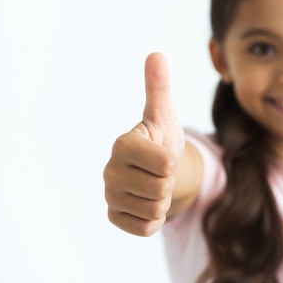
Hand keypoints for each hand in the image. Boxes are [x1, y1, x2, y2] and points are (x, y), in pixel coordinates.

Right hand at [104, 53, 184, 235]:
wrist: (157, 168)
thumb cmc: (160, 138)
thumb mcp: (164, 115)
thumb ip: (159, 88)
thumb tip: (156, 54)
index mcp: (123, 144)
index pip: (166, 165)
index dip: (173, 163)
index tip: (162, 154)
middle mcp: (110, 170)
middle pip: (162, 189)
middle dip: (169, 183)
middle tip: (160, 172)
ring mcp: (110, 195)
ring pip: (156, 210)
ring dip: (163, 200)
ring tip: (154, 185)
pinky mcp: (114, 216)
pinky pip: (146, 228)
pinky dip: (154, 219)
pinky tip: (147, 202)